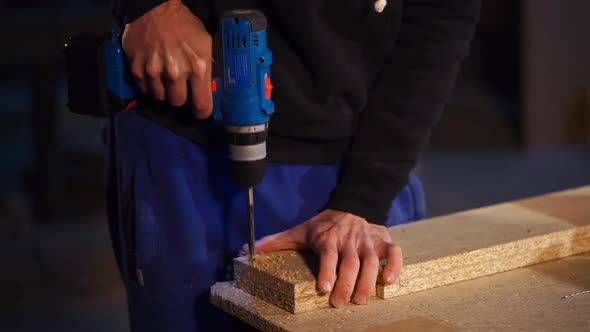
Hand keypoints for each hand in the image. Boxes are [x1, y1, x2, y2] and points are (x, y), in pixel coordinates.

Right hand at [122, 0, 212, 117]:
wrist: (156, 8)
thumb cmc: (185, 26)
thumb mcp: (206, 44)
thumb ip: (209, 69)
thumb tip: (211, 90)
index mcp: (198, 67)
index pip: (202, 105)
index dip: (202, 111)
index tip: (200, 111)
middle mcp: (176, 71)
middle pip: (178, 102)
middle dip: (181, 96)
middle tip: (181, 85)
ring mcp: (155, 71)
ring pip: (161, 97)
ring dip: (165, 90)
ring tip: (167, 77)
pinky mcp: (138, 69)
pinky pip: (145, 89)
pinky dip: (150, 85)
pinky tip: (155, 73)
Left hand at [249, 209, 402, 306]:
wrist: (351, 206)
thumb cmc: (323, 226)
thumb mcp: (300, 230)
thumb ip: (277, 241)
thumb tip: (248, 249)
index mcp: (328, 237)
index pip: (328, 254)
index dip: (327, 270)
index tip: (324, 287)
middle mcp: (349, 239)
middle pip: (351, 262)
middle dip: (347, 284)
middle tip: (342, 303)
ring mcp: (368, 240)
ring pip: (372, 260)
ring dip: (369, 281)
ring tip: (362, 300)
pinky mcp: (384, 240)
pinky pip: (394, 252)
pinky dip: (394, 265)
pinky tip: (389, 282)